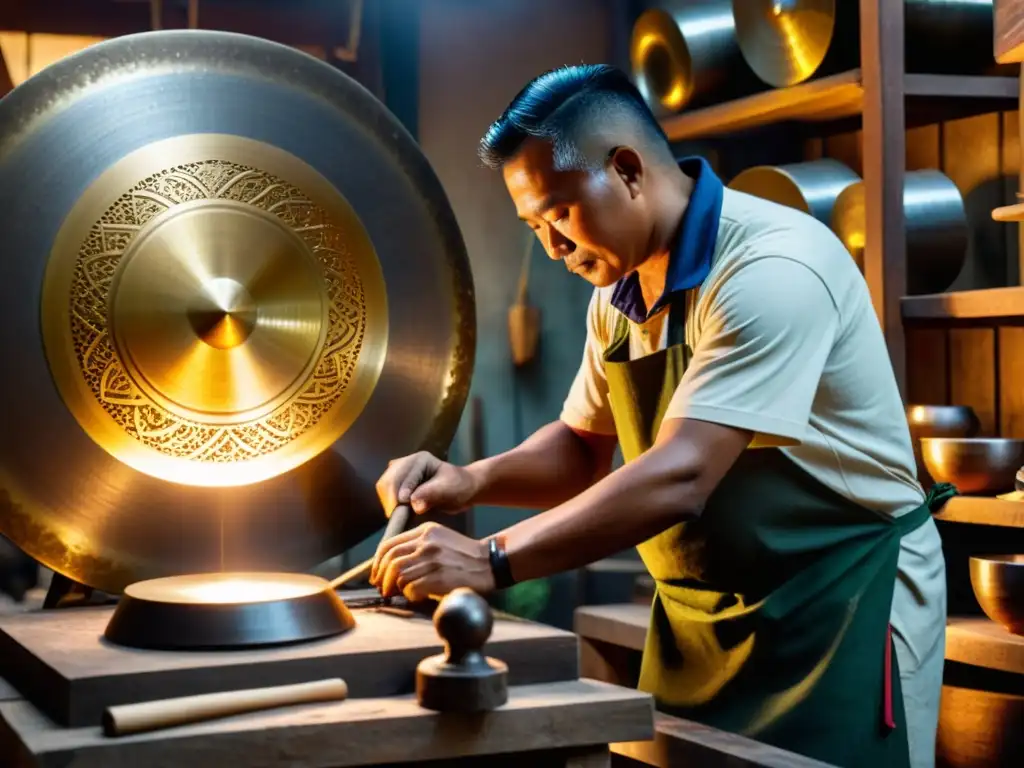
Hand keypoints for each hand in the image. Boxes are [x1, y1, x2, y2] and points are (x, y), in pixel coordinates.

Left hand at [369, 522, 494, 600]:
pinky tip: (416, 596)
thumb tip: (391, 566)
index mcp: (425, 531)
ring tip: (398, 594)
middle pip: (391, 561)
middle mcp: (427, 542)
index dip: (377, 562)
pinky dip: (410, 595)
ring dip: (395, 588)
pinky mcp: (438, 577)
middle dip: (382, 578)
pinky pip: (411, 588)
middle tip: (382, 589)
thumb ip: (417, 546)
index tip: (376, 574)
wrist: (490, 563)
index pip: (389, 545)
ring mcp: (432, 559)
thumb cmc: (464, 556)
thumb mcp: (440, 540)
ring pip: (399, 575)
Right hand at [375, 451, 477, 515]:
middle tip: (395, 516)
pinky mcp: (398, 482)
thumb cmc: (459, 487)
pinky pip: (386, 492)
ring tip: (397, 516)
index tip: (400, 508)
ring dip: (388, 502)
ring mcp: (401, 472)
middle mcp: (407, 462)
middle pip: (388, 479)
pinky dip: (388, 503)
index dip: (399, 493)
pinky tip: (397, 513)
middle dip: (390, 498)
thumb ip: (431, 494)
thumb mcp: (449, 489)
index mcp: (420, 459)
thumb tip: (413, 504)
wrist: (462, 490)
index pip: (402, 476)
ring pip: (383, 486)